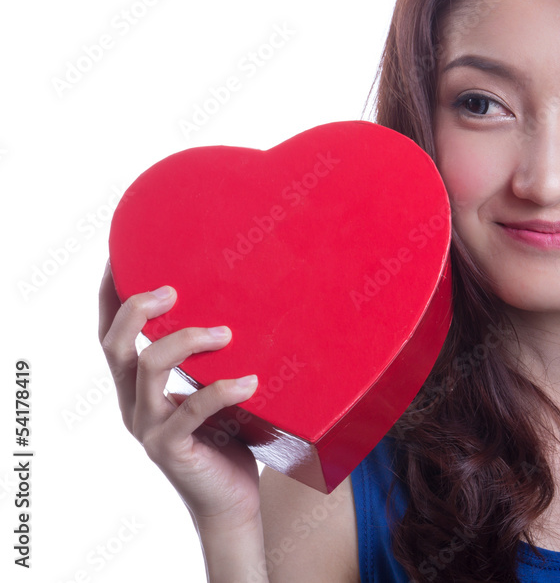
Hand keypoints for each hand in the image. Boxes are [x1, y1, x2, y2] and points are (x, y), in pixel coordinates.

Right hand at [98, 259, 261, 526]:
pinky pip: (191, 411)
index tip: (120, 257)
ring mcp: (148, 427)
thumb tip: (246, 304)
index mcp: (137, 385)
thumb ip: (214, 357)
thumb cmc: (229, 436)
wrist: (232, 499)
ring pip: (149, 369)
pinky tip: (251, 382)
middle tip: (174, 291)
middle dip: (137, 310)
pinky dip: (221, 390)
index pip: (110, 333)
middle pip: (114, 346)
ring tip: (226, 334)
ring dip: (187, 341)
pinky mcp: (171, 449)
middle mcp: (134, 402)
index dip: (110, 296)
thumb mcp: (216, 387)